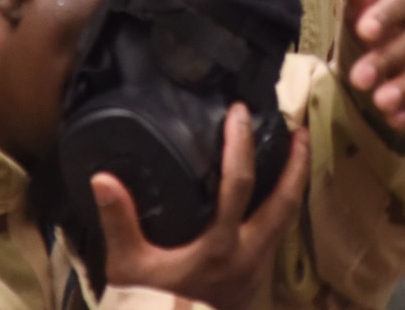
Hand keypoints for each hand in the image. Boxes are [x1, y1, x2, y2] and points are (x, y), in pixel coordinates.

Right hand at [91, 104, 308, 309]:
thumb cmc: (151, 305)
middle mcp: (247, 256)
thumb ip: (117, 221)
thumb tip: (103, 179)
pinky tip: (274, 197)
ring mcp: (256, 269)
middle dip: (296, 164)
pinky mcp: (256, 279)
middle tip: (301, 132)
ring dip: (293, 185)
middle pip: (284, 202)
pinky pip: (277, 235)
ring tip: (296, 157)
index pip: (239, 184)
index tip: (239, 114)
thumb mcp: (129, 265)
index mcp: (219, 246)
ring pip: (286, 220)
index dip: (240, 144)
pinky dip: (280, 209)